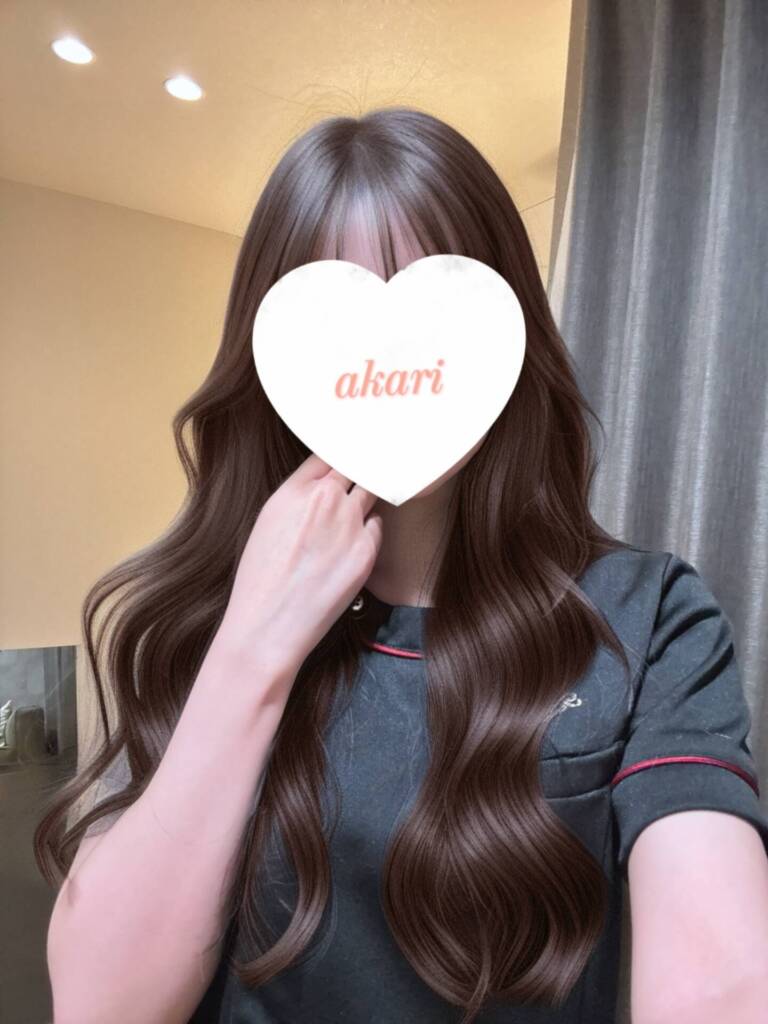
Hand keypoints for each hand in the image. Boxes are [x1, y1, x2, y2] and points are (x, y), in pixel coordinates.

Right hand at [215, 453, 382, 681]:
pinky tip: (349, 548)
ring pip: (371, 493)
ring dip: (364, 499)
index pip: (329, 451)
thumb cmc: (261, 579)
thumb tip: (325, 482)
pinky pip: (377, 526)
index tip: (346, 456)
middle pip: (356, 466)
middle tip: (363, 472)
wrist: (269, 625)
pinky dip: (369, 531)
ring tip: (347, 520)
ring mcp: (350, 524)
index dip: (339, 453)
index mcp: (294, 490)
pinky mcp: (368, 551)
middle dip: (359, 469)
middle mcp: (325, 500)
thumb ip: (299, 497)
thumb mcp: (269, 522)